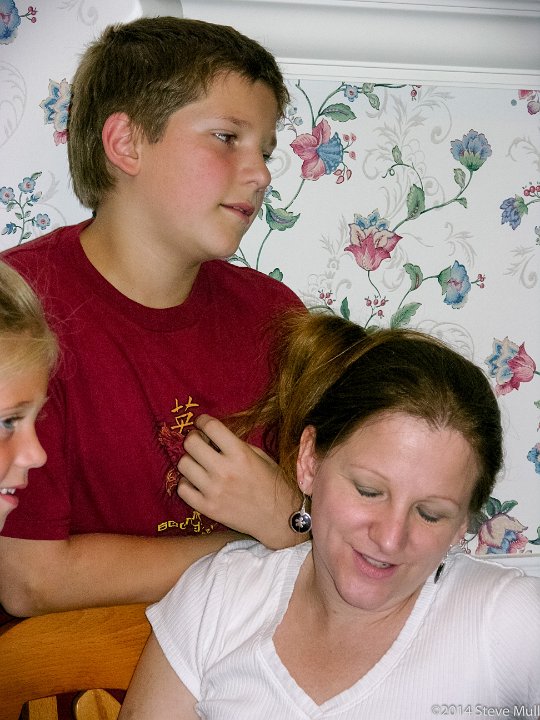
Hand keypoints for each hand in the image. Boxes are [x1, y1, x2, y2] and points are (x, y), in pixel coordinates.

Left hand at [176, 415, 301, 548]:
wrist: (280, 518)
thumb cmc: (273, 483)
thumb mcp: (261, 456)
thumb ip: (236, 444)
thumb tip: (213, 436)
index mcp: (240, 454)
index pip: (210, 426)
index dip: (202, 420)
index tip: (202, 422)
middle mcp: (224, 470)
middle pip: (191, 443)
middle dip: (194, 438)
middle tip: (201, 443)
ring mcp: (213, 491)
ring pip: (183, 464)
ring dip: (190, 460)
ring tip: (200, 464)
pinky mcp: (207, 508)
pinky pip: (182, 489)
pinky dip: (187, 483)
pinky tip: (198, 482)